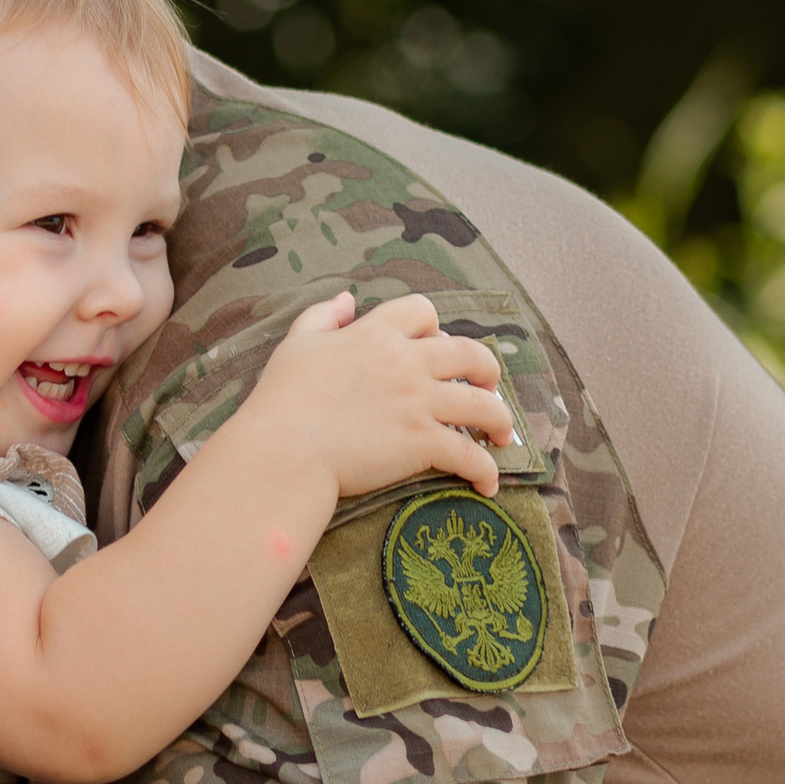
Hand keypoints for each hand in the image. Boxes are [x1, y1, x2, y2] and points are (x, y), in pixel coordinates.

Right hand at [240, 291, 513, 503]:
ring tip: (503, 436)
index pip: (423, 312)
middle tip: (488, 388)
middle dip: (488, 370)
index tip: (436, 347)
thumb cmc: (282, 399)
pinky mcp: (422, 443)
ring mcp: (419, 403)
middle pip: (470, 354)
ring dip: (501, 420)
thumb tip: (346, 299)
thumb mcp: (297, 343)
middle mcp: (406, 363)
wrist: (284, 450)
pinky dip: (485, 471)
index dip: (436, 328)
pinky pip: (470, 456)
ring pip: (484, 405)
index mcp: (376, 335)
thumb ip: (322, 315)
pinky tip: (487, 484)